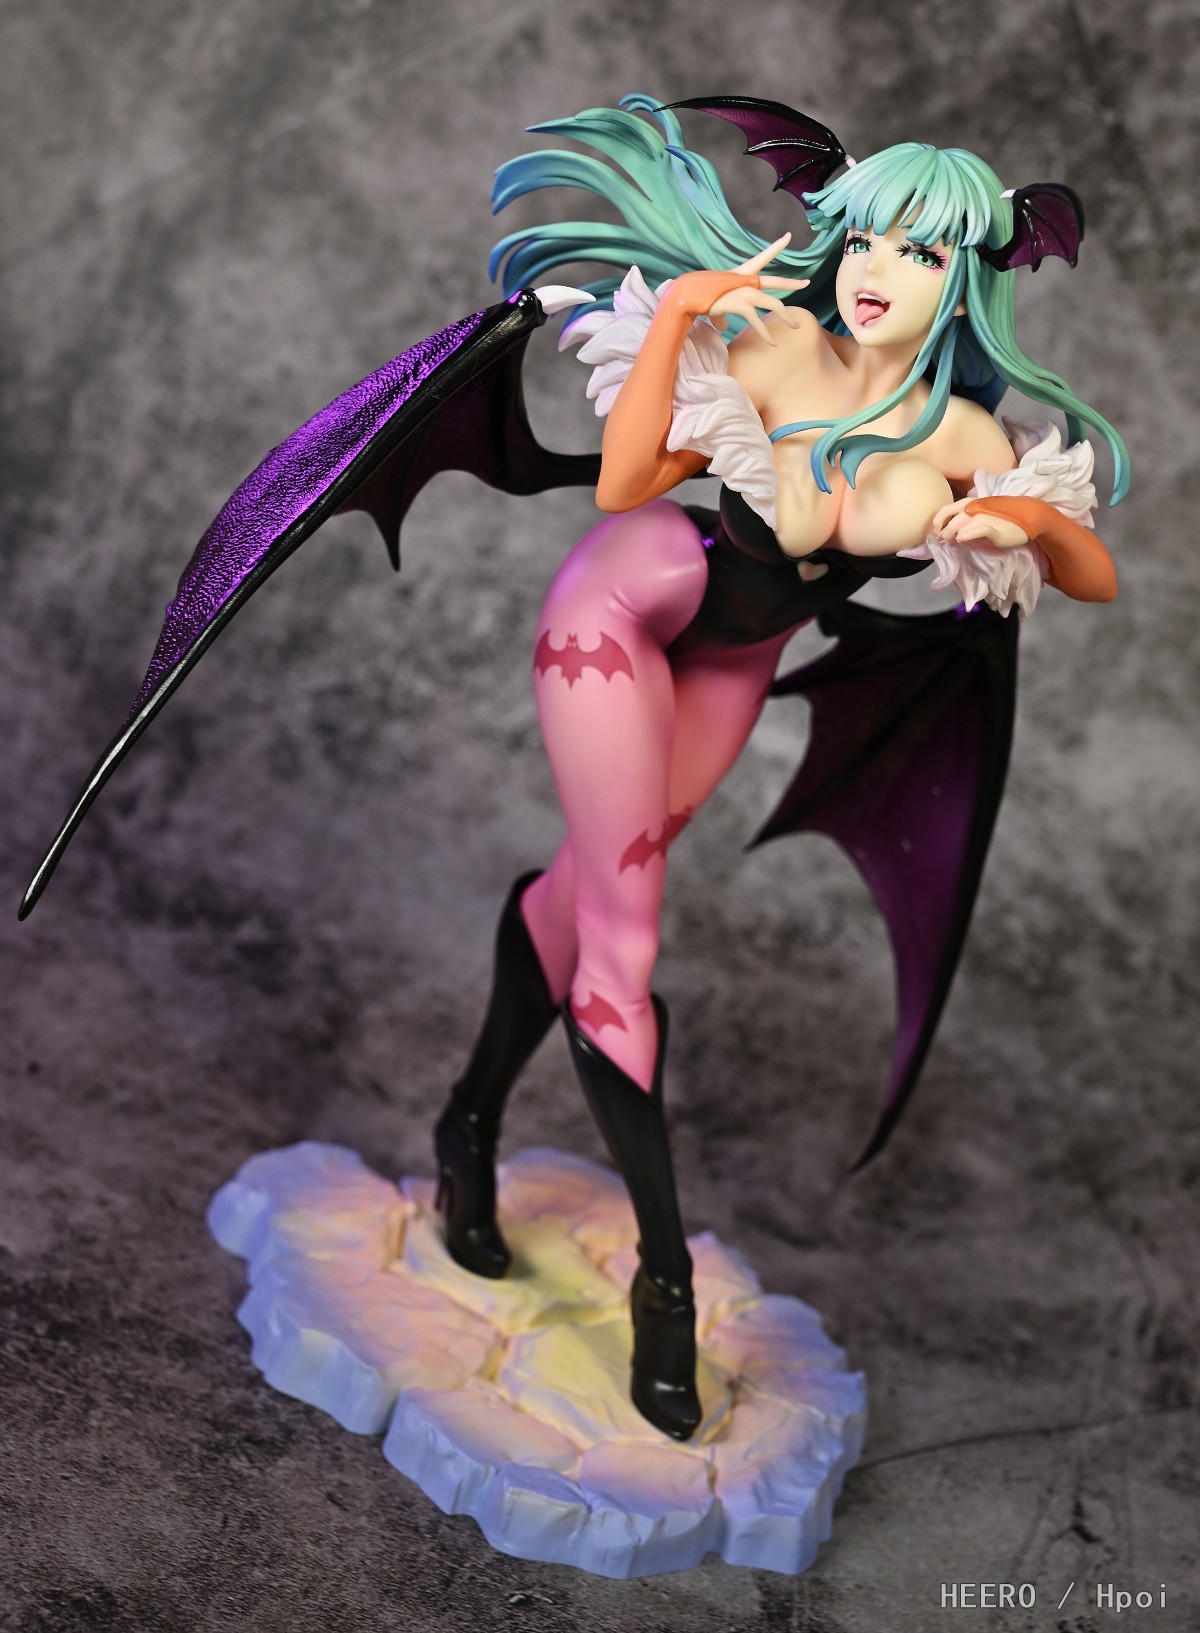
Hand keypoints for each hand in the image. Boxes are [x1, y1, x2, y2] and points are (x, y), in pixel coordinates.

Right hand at [670, 233, 809, 343]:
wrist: (688, 294)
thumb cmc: (698, 296)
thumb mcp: (714, 302)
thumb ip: (722, 314)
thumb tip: (723, 326)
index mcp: (741, 273)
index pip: (762, 257)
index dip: (776, 247)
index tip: (788, 236)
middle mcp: (746, 280)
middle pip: (775, 281)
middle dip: (792, 283)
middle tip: (806, 283)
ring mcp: (745, 291)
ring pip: (774, 304)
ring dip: (786, 316)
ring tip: (795, 326)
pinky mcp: (741, 305)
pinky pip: (757, 322)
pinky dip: (765, 335)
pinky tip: (772, 344)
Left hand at [932, 497, 1029, 548]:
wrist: (1029, 518)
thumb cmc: (1005, 520)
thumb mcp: (983, 519)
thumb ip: (968, 523)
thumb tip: (952, 535)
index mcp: (973, 503)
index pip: (948, 508)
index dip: (938, 520)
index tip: (935, 531)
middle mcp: (977, 507)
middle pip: (952, 515)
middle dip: (943, 529)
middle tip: (943, 540)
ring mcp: (986, 516)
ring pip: (962, 521)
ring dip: (952, 533)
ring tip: (952, 541)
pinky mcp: (995, 528)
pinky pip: (980, 529)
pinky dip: (969, 534)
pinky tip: (961, 539)